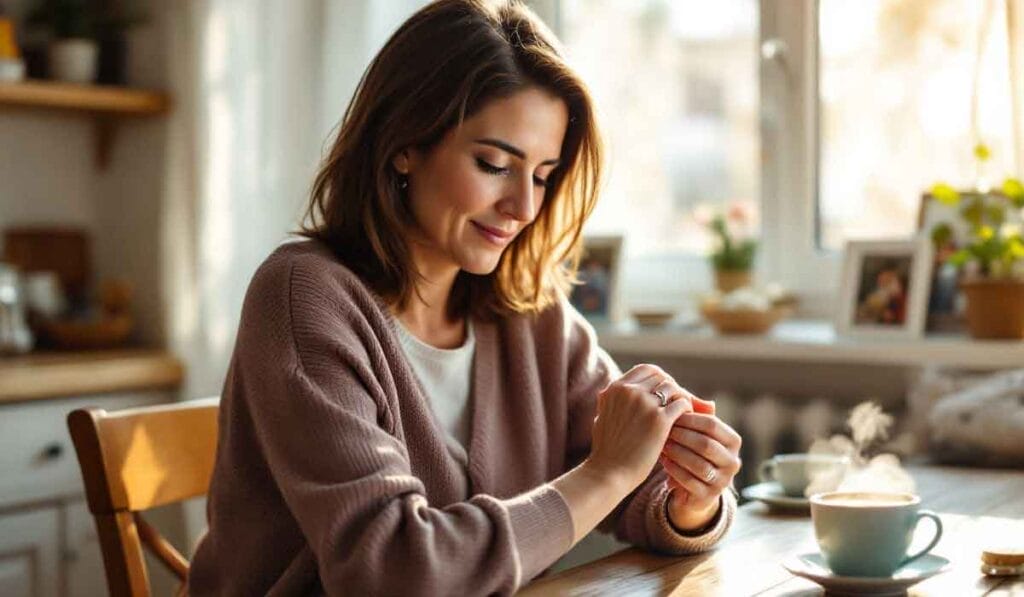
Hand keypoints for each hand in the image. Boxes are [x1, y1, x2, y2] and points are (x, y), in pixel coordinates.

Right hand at [586, 365, 694, 488]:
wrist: (608, 472)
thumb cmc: (607, 450)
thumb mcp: (603, 416)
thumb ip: (612, 401)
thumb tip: (609, 391)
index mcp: (615, 388)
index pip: (645, 370)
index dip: (659, 378)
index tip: (664, 392)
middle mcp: (629, 391)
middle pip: (661, 376)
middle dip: (672, 388)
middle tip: (677, 402)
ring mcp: (644, 403)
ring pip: (673, 388)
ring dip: (681, 398)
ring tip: (683, 413)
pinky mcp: (659, 419)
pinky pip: (682, 404)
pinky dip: (687, 410)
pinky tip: (685, 422)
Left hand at [660, 412, 741, 531]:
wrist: (692, 488)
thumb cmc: (692, 451)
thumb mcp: (696, 432)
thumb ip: (697, 415)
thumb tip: (706, 401)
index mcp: (733, 441)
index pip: (712, 425)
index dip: (689, 419)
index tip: (669, 413)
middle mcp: (733, 462)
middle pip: (705, 444)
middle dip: (682, 436)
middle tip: (663, 430)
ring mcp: (723, 481)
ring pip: (698, 464)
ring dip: (677, 453)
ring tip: (661, 445)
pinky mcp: (708, 497)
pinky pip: (690, 482)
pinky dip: (674, 469)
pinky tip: (662, 460)